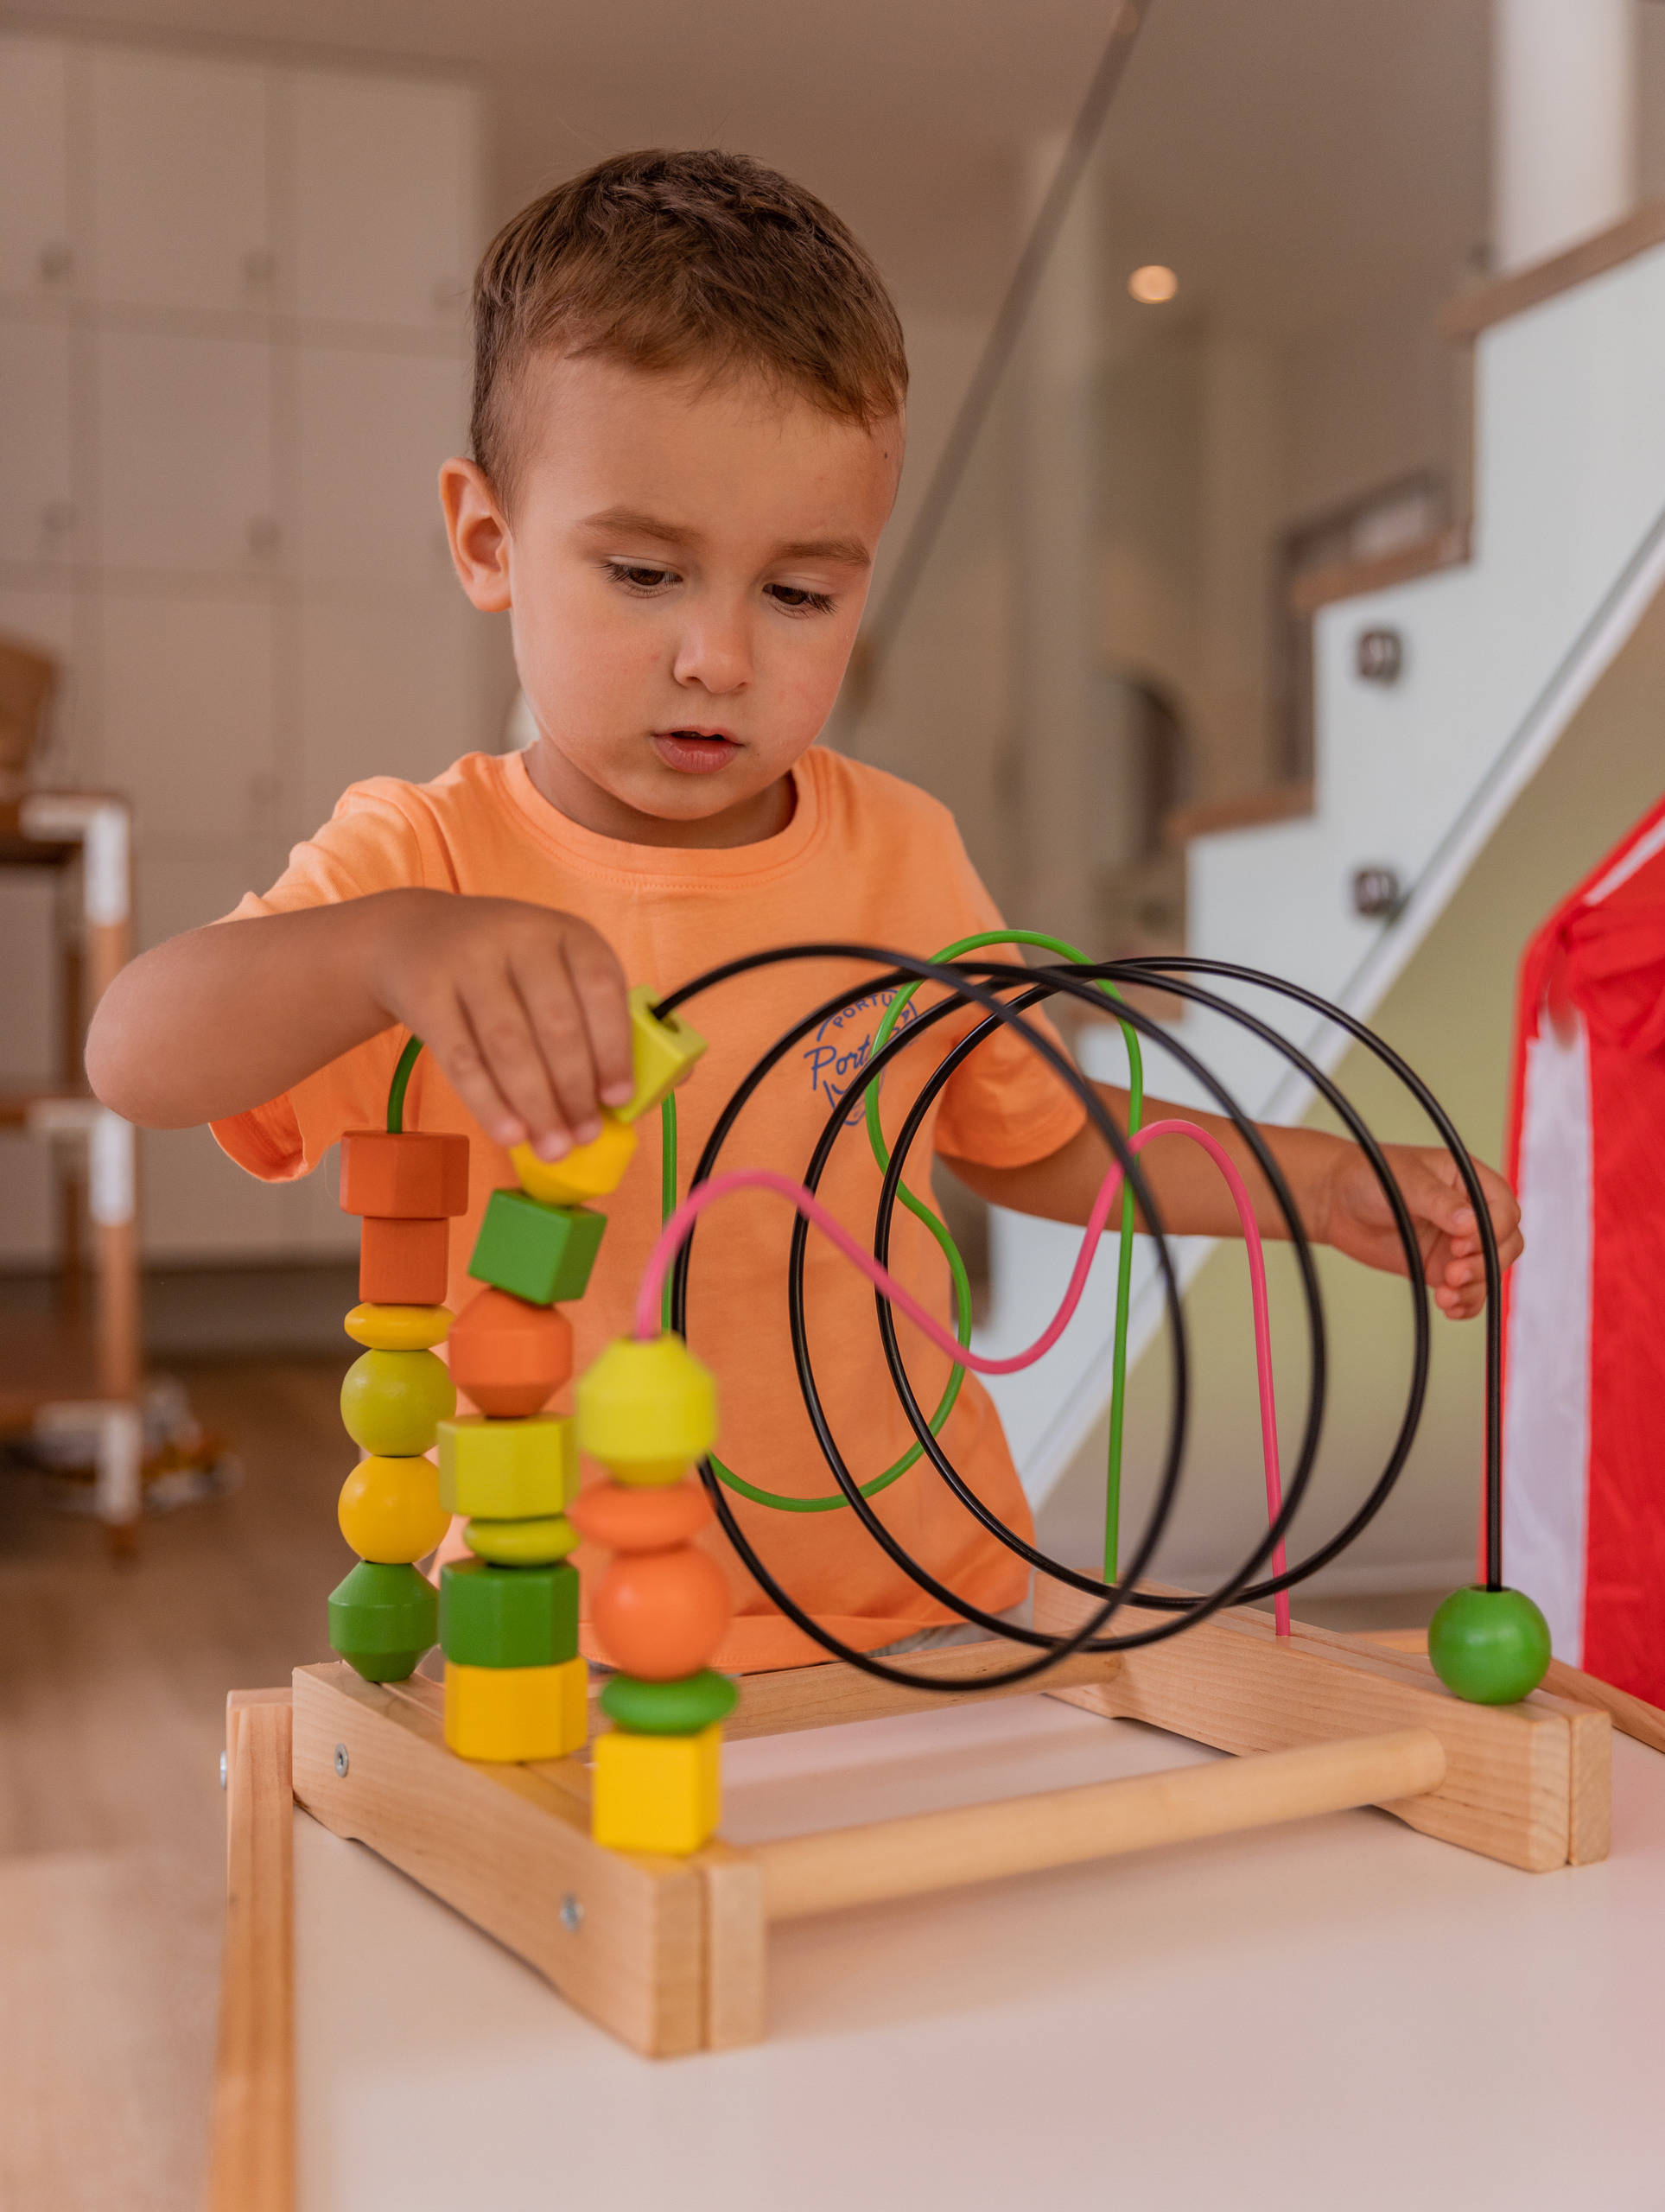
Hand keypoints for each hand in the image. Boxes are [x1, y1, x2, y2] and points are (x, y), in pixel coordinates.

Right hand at [367, 890, 633, 1158]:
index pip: (601, 988)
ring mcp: (469, 961)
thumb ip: (604, 1020)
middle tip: (585, 1136)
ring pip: (509, 1045)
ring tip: (554, 1147)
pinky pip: (461, 1058)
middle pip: (556, 1023)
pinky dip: (488, 1103)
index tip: (619, 1098)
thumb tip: (662, 1083)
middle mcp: (521, 936)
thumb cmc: (508, 971)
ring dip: (537, 1106)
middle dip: (575, 1090)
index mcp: (569, 933)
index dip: (614, 1047)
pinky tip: (509, 1134)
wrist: (414, 935)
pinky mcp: (425, 991)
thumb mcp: (558, 973)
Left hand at [1314, 1141, 1521, 1318]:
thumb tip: (1469, 1223)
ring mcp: (1456, 1243)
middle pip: (1506, 1245)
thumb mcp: (1406, 1180)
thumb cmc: (1370, 1175)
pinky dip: (1465, 1303)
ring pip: (1488, 1272)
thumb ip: (1438, 1200)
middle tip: (1453, 1272)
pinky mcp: (1439, 1267)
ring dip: (1474, 1288)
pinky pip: (1467, 1291)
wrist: (1335, 1200)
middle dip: (1485, 1264)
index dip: (1491, 1232)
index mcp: (1471, 1182)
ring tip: (1445, 1294)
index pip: (1505, 1212)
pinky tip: (1450, 1307)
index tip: (1460, 1243)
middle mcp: (1471, 1214)